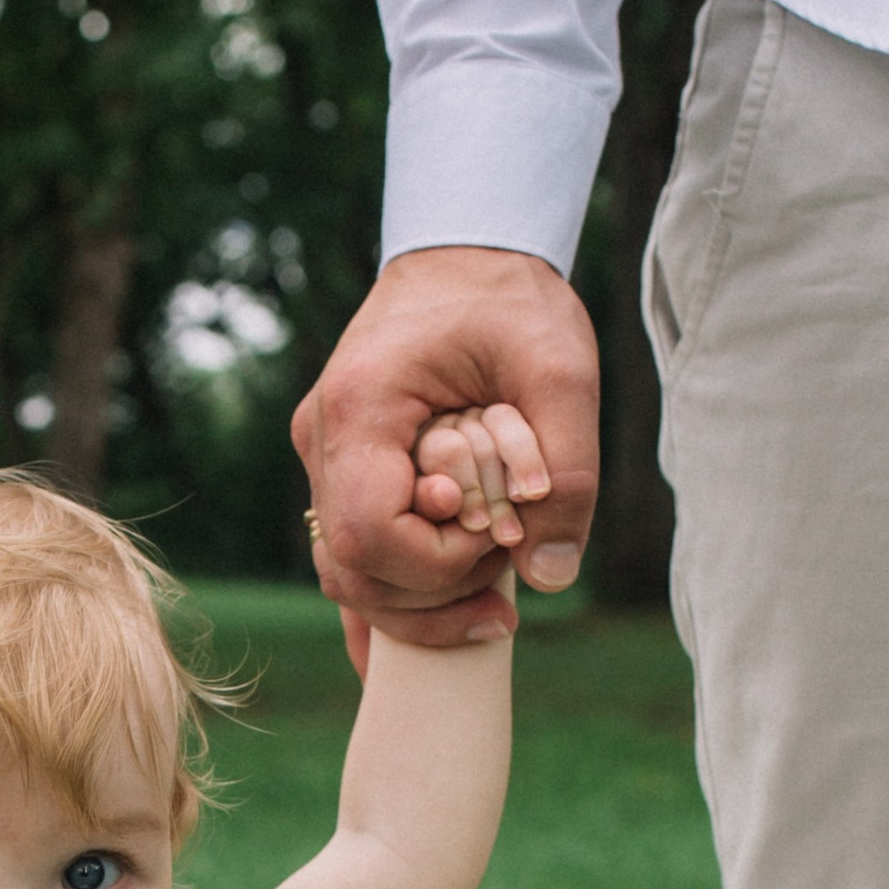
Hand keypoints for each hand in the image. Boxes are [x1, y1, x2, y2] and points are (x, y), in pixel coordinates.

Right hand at [295, 248, 597, 653]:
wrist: (465, 253)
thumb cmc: (511, 299)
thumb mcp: (563, 370)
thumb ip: (566, 473)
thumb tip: (549, 576)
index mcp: (361, 408)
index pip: (368, 533)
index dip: (434, 565)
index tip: (494, 541)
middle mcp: (323, 440)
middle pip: (349, 570)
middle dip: (431, 597)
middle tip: (505, 584)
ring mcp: (324, 459)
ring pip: (345, 574)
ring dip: (417, 603)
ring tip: (493, 598)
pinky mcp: (344, 473)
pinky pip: (351, 557)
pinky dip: (393, 598)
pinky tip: (435, 635)